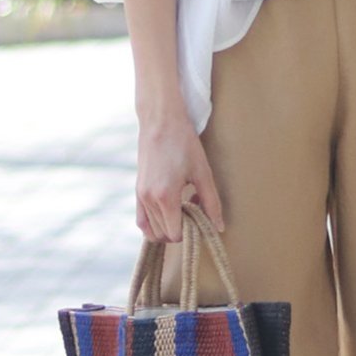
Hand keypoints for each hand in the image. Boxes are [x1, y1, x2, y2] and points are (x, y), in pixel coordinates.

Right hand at [136, 110, 225, 242]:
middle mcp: (149, 199)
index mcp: (166, 197)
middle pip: (165, 234)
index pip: (176, 234)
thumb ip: (211, 202)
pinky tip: (168, 217)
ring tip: (183, 209)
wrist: (160, 121)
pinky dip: (154, 226)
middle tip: (195, 212)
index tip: (201, 218)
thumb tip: (218, 227)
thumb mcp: (203, 173)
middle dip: (181, 229)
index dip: (191, 231)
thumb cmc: (184, 144)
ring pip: (153, 230)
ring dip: (169, 227)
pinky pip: (141, 222)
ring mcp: (140, 196)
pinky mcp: (137, 191)